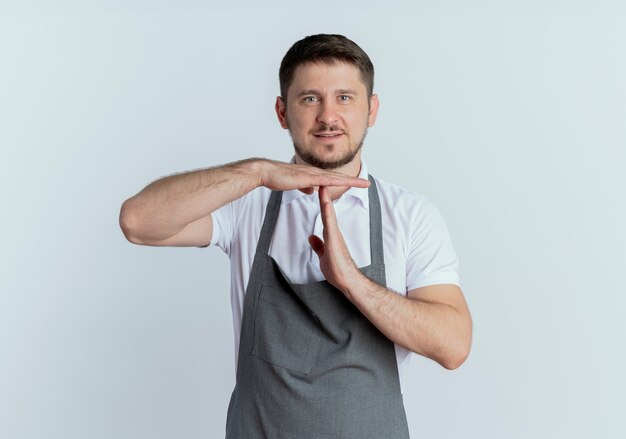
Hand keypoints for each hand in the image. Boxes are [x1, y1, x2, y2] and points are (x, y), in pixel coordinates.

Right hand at [255, 159, 369, 193]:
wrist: (265, 172)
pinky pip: (326, 180)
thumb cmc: (276, 177)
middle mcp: (314, 172)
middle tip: (367, 183)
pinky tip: (346, 183)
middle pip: (338, 176)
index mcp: (311, 174)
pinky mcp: (307, 177)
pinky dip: (337, 182)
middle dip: (353, 180)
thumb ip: (304, 186)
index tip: (356, 183)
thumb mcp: (294, 184)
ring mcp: (312, 174)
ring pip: (336, 178)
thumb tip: (312, 190)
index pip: (332, 178)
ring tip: (364, 183)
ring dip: (351, 180)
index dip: (345, 180)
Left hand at [308, 186, 362, 294]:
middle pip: (327, 210)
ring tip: (323, 185)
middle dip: (323, 195)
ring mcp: (335, 235)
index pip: (324, 214)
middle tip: (321, 179)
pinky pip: (330, 224)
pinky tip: (325, 204)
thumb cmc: (338, 270)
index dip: (321, 202)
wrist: (347, 281)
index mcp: (331, 234)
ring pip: (329, 214)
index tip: (318, 189)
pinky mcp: (335, 240)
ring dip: (325, 199)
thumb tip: (312, 237)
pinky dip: (328, 213)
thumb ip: (318, 245)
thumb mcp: (323, 255)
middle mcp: (334, 232)